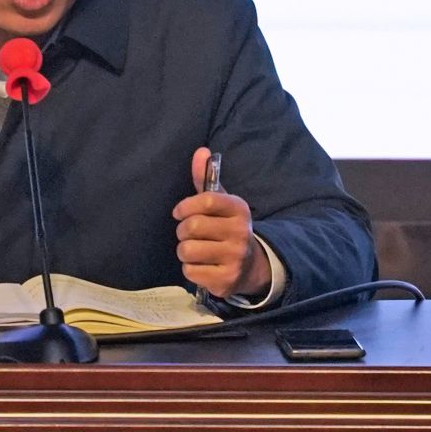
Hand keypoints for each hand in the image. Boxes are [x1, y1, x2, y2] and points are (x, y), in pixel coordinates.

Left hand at [173, 145, 267, 299]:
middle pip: (192, 227)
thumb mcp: (220, 203)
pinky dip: (191, 269)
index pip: (206, 200)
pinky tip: (203, 266)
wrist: (251, 265)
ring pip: (188, 250)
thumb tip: (200, 151)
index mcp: (239, 209)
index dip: (185, 206)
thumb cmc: (227, 228)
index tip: (179, 212)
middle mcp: (240, 232)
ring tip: (195, 250)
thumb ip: (206, 178)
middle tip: (188, 234)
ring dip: (184, 251)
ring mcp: (235, 258)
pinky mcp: (226, 280)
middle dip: (182, 231)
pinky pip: (191, 271)